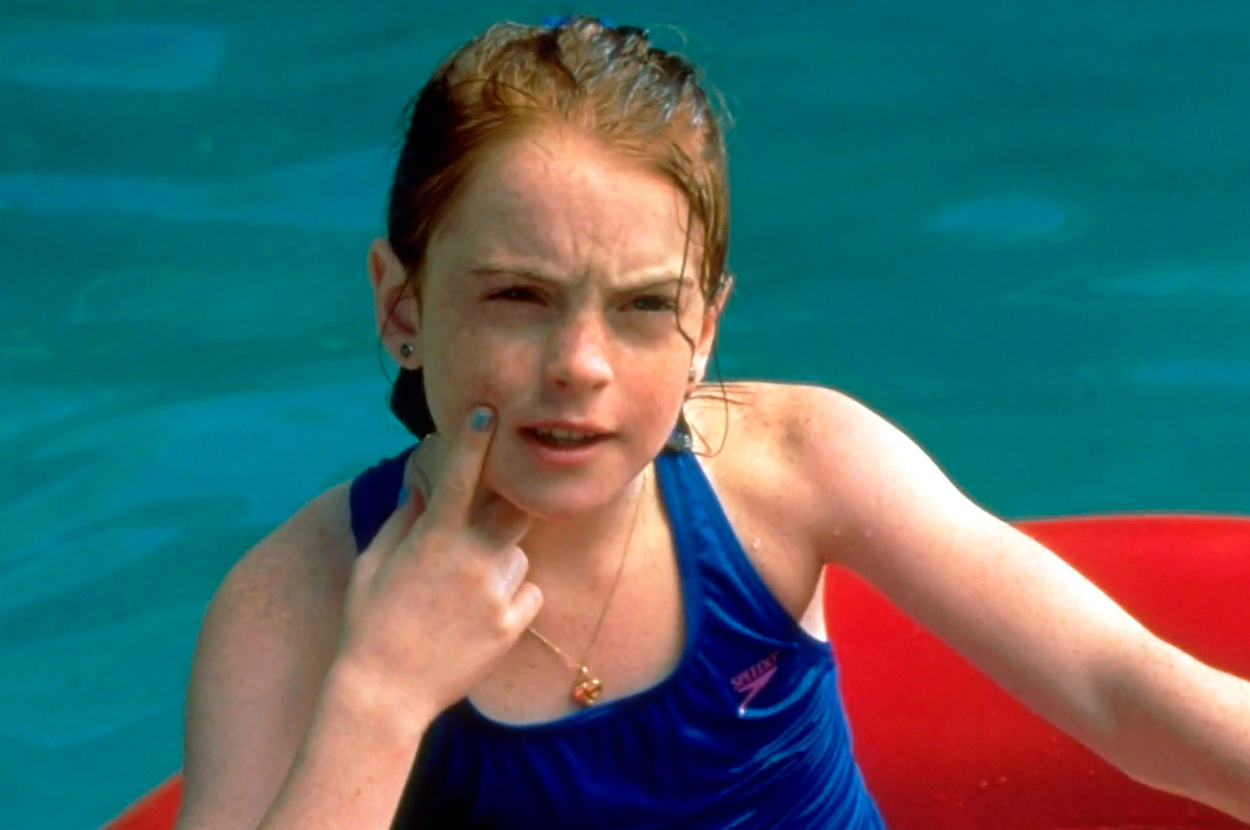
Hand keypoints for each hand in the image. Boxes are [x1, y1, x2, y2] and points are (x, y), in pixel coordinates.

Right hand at [336, 406, 541, 718]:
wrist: (383, 693)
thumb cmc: (368, 624)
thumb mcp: (373, 565)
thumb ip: (403, 522)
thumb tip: (422, 488)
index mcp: (433, 538)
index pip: (461, 475)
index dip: (475, 440)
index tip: (488, 412)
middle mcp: (471, 558)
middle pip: (515, 509)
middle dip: (508, 507)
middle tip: (488, 522)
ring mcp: (496, 591)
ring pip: (517, 557)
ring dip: (501, 565)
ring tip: (462, 598)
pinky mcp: (512, 624)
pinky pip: (528, 593)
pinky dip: (513, 599)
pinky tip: (479, 620)